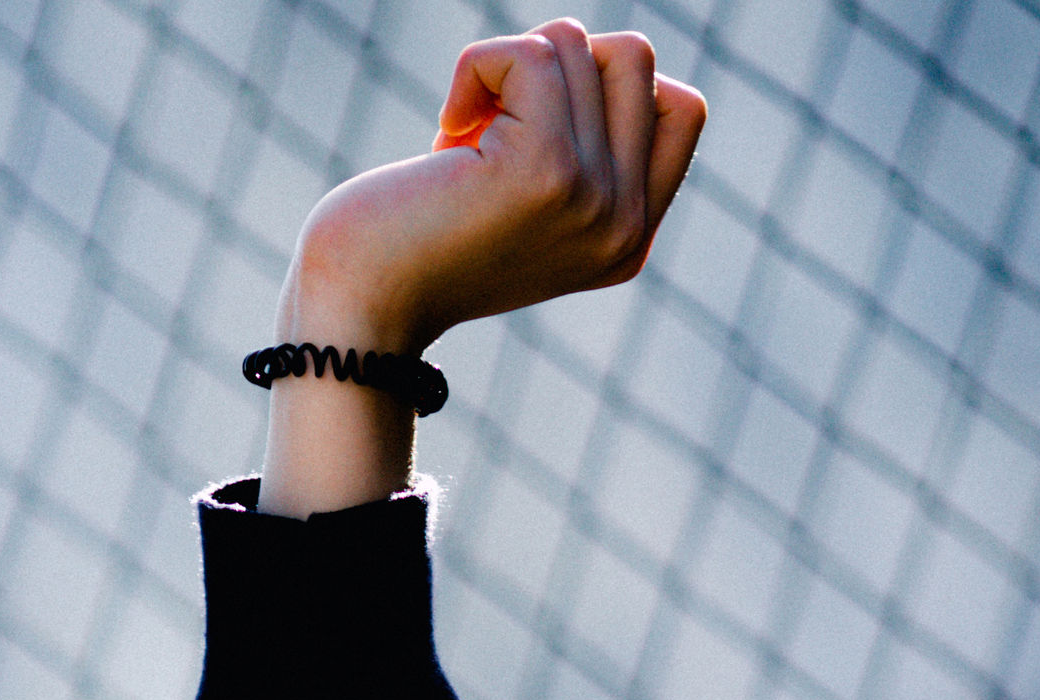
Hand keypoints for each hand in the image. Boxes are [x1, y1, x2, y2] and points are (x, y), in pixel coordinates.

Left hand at [258, 28, 703, 514]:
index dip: (606, 85)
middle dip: (554, 67)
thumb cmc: (420, 245)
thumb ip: (583, 147)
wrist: (358, 314)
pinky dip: (475, 71)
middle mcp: (625, 227)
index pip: (681, 108)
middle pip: (635, 58)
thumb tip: (599, 52)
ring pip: (578, 44)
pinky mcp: (548, 171)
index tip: (535, 128)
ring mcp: (594, 200)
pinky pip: (528, 54)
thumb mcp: (524, 200)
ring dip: (507, 70)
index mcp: (629, 240)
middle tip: (496, 126)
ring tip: (464, 141)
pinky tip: (445, 136)